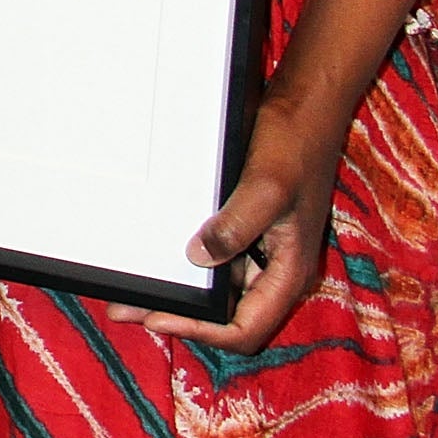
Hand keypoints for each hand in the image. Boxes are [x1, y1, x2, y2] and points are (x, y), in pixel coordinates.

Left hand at [107, 92, 346, 352]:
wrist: (307, 107)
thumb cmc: (295, 142)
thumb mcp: (266, 185)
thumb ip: (235, 226)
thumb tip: (198, 259)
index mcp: (290, 269)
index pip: (245, 326)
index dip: (201, 330)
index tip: (157, 320)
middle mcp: (278, 267)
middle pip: (228, 313)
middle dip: (181, 316)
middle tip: (130, 308)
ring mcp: (265, 248)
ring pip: (222, 287)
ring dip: (184, 291)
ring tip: (137, 289)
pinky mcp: (251, 228)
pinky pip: (220, 259)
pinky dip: (191, 265)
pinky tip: (162, 257)